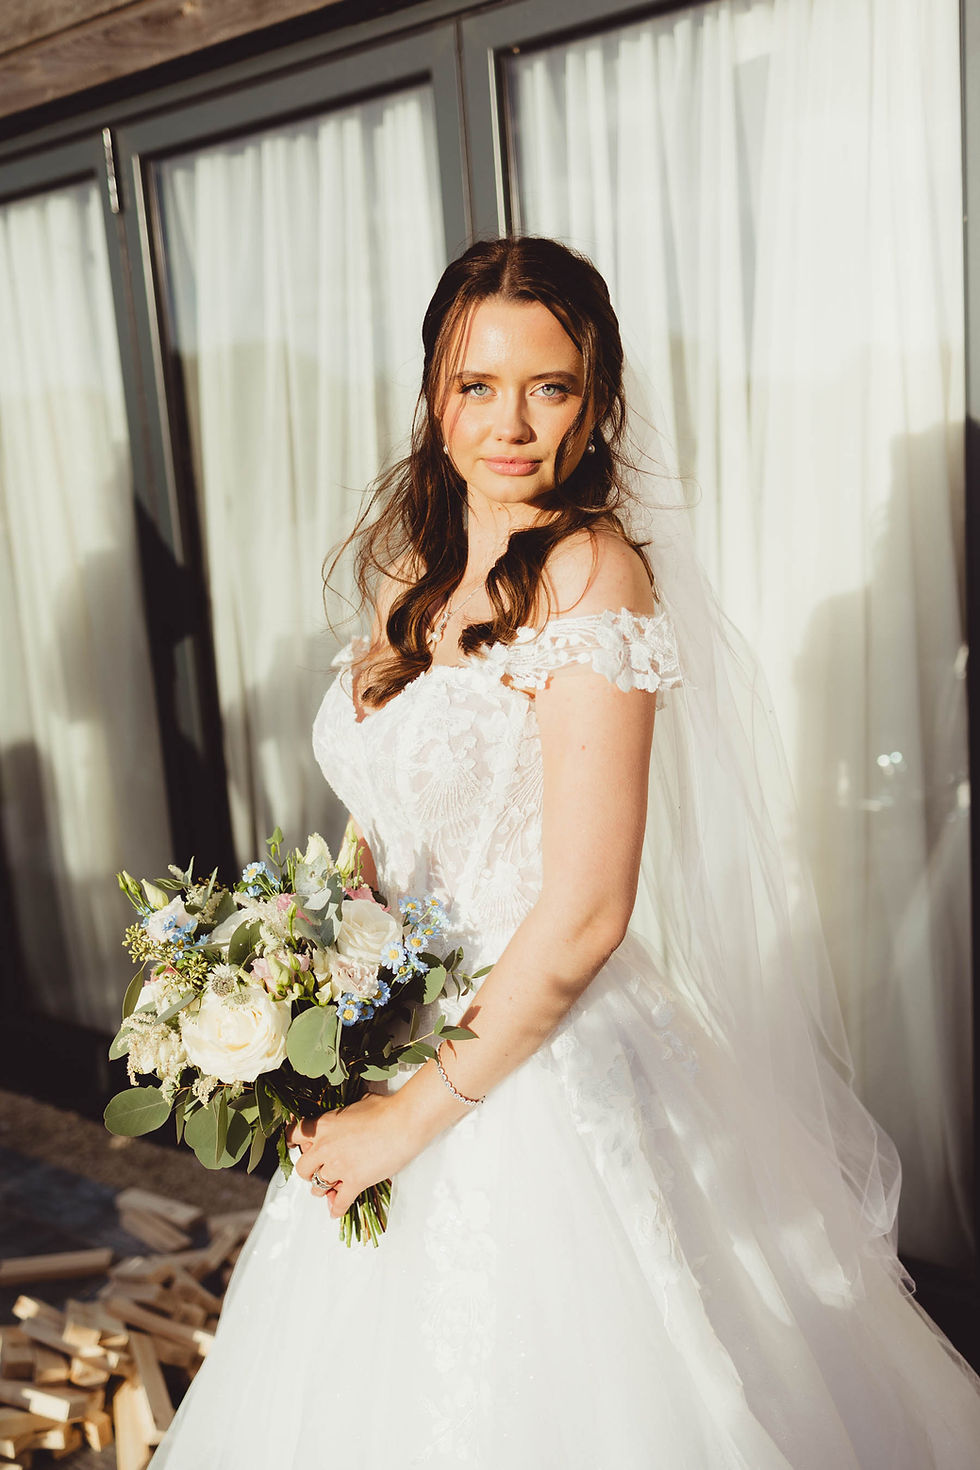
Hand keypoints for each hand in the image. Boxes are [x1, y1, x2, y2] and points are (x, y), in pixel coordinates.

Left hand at [287, 1092, 421, 1217]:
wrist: (404, 1121)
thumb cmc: (385, 1108)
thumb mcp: (357, 1104)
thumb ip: (343, 1115)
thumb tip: (346, 1116)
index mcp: (323, 1125)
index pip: (293, 1135)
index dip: (295, 1143)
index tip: (298, 1148)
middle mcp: (325, 1147)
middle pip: (302, 1168)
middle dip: (310, 1170)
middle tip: (319, 1169)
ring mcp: (338, 1167)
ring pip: (317, 1188)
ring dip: (324, 1189)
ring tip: (332, 1187)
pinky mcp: (354, 1182)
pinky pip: (339, 1203)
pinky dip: (337, 1208)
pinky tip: (336, 1210)